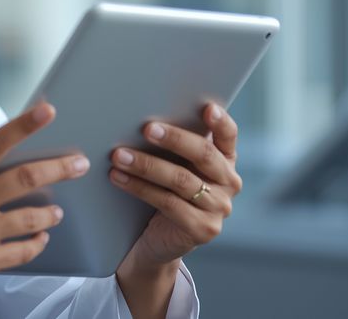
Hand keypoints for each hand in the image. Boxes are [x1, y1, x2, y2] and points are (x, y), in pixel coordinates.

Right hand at [0, 102, 89, 307]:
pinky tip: (40, 237)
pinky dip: (38, 242)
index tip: (47, 111)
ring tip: (57, 212)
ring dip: (51, 213)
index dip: (24, 124)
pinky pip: (25, 250)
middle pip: (27, 178)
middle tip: (79, 164)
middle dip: (60, 168)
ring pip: (33, 216)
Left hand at [109, 102, 242, 268]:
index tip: (206, 108)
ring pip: (181, 180)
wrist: (159, 240)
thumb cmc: (165, 190)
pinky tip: (118, 177)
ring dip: (146, 165)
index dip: (221, 122)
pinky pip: (168, 202)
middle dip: (174, 139)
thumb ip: (173, 147)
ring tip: (118, 155)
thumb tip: (142, 115)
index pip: (229, 137)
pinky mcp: (203, 229)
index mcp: (225, 161)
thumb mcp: (174, 166)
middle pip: (204, 155)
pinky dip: (139, 188)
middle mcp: (229, 183)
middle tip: (146, 128)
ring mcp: (219, 208)